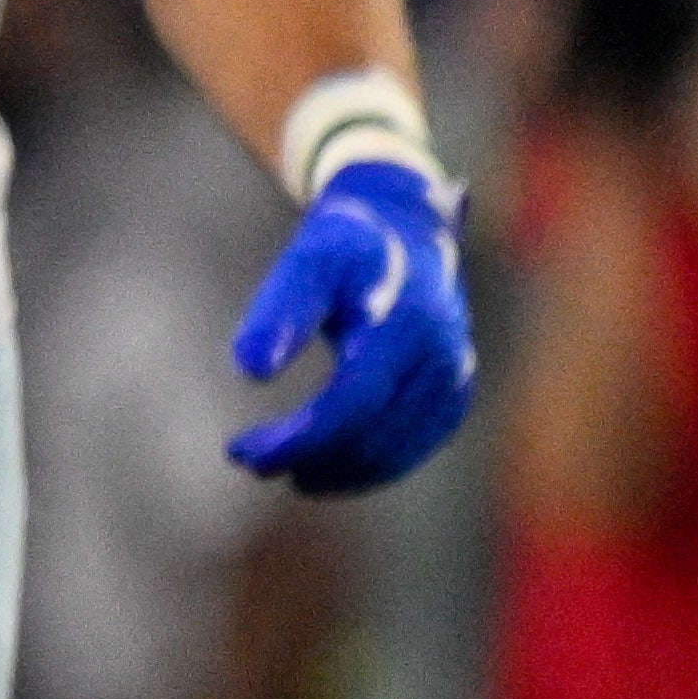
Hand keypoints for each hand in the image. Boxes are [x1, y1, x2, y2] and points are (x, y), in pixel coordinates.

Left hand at [225, 159, 473, 492]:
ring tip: (282, 470)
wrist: (407, 226)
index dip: (298, 438)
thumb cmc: (348, 244)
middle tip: (246, 461)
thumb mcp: (309, 259)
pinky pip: (415, 445)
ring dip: (338, 471)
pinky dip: (371, 466)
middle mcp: (440, 356)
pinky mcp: (455, 392)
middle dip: (307, 457)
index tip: (242, 451)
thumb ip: (280, 310)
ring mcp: (454, 377)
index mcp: (405, 324)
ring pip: (396, 450)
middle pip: (370, 434)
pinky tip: (326, 470)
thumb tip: (249, 371)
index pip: (351, 403)